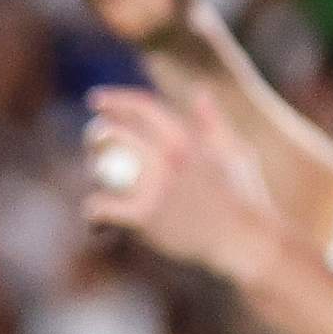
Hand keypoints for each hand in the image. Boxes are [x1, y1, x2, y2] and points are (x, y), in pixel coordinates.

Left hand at [80, 83, 277, 281]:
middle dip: (95, 135)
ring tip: (96, 183)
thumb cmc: (242, 196)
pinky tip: (97, 218)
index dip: (117, 99)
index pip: (145, 108)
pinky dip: (94, 212)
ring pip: (102, 171)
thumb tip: (200, 94)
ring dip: (92, 174)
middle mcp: (170, 158)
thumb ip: (213, 124)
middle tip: (90, 141)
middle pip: (117, 135)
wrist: (243, 239)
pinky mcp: (145, 216)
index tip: (95, 98)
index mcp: (189, 140)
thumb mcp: (235, 152)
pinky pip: (103, 208)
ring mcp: (156, 187)